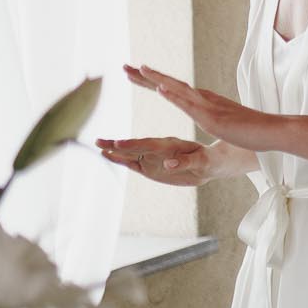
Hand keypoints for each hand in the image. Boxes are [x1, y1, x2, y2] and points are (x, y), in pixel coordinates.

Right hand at [95, 136, 215, 186]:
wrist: (209, 163)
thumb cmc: (208, 160)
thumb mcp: (200, 162)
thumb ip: (185, 162)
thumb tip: (168, 165)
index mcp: (171, 145)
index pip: (149, 144)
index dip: (133, 144)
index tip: (118, 143)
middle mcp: (158, 149)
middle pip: (135, 146)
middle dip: (117, 145)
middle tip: (98, 141)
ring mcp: (152, 157)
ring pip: (130, 154)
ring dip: (115, 151)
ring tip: (98, 146)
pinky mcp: (150, 166)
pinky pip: (133, 163)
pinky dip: (120, 160)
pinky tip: (108, 156)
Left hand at [122, 64, 280, 152]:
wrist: (272, 132)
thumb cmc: (251, 131)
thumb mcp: (225, 124)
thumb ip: (215, 117)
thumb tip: (210, 115)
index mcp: (205, 101)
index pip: (173, 88)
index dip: (153, 80)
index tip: (135, 73)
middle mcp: (204, 99)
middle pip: (170, 83)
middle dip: (146, 76)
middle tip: (124, 67)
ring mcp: (208, 106)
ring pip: (177, 88)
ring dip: (156, 79)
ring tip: (138, 70)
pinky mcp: (212, 117)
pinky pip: (190, 104)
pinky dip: (173, 95)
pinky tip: (160, 88)